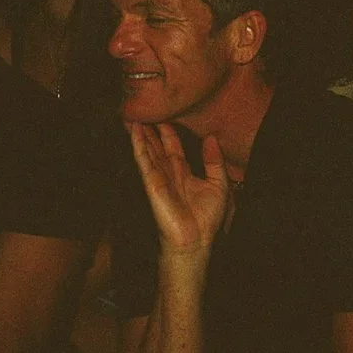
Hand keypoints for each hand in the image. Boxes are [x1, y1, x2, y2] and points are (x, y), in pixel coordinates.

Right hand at [129, 123, 235, 253]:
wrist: (197, 241)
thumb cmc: (207, 220)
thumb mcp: (219, 185)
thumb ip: (214, 161)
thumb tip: (211, 138)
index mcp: (184, 174)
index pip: (174, 148)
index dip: (169, 132)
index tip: (166, 115)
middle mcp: (169, 174)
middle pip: (157, 146)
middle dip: (151, 129)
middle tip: (144, 110)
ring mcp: (159, 178)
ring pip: (147, 150)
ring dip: (140, 133)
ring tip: (133, 115)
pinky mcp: (152, 184)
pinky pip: (144, 161)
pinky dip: (138, 146)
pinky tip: (134, 132)